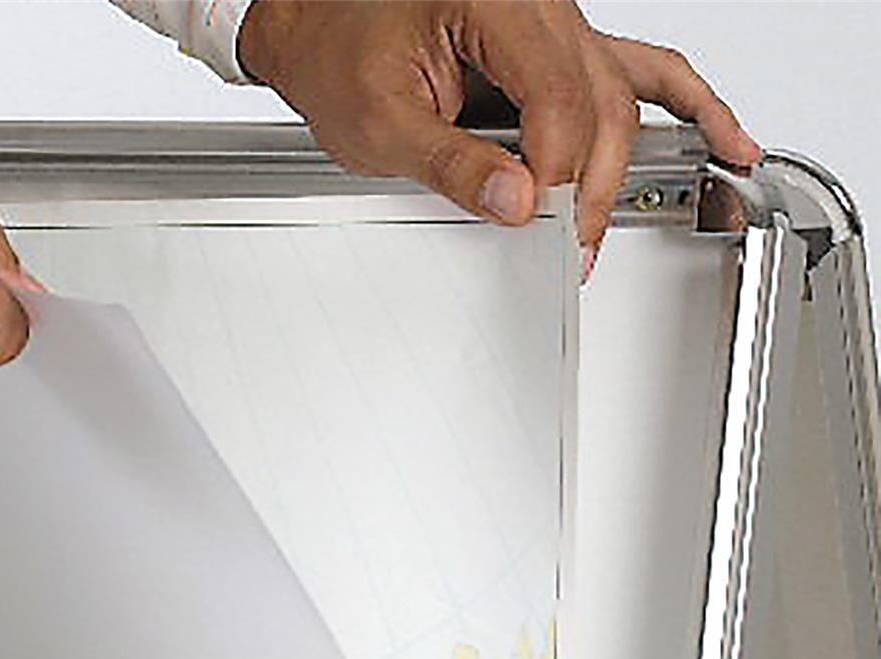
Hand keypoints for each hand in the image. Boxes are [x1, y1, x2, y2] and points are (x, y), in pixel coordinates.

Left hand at [239, 0, 760, 271]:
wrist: (318, 24)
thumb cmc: (336, 51)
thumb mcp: (378, 121)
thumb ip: (453, 164)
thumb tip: (519, 202)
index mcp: (494, 3)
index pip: (558, 101)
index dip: (558, 176)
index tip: (545, 230)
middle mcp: (536, 5)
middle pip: (601, 105)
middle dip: (588, 189)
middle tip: (567, 250)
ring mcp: (553, 25)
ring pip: (621, 98)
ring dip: (619, 170)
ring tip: (605, 230)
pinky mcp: (553, 48)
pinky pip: (638, 71)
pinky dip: (684, 105)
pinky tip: (723, 136)